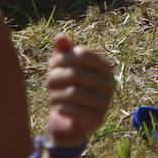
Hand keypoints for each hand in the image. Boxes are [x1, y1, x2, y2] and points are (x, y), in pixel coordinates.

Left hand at [44, 34, 114, 148]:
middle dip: (55, 77)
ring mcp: (105, 102)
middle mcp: (109, 84)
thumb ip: (64, 51)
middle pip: (75, 73)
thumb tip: (59, 37)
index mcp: (105, 68)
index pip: (82, 54)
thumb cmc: (69, 87)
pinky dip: (60, 107)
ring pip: (72, 93)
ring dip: (55, 94)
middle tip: (48, 83)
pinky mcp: (97, 119)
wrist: (74, 120)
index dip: (62, 58)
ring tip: (51, 96)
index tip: (51, 65)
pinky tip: (57, 107)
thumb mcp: (66, 68)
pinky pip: (73, 110)